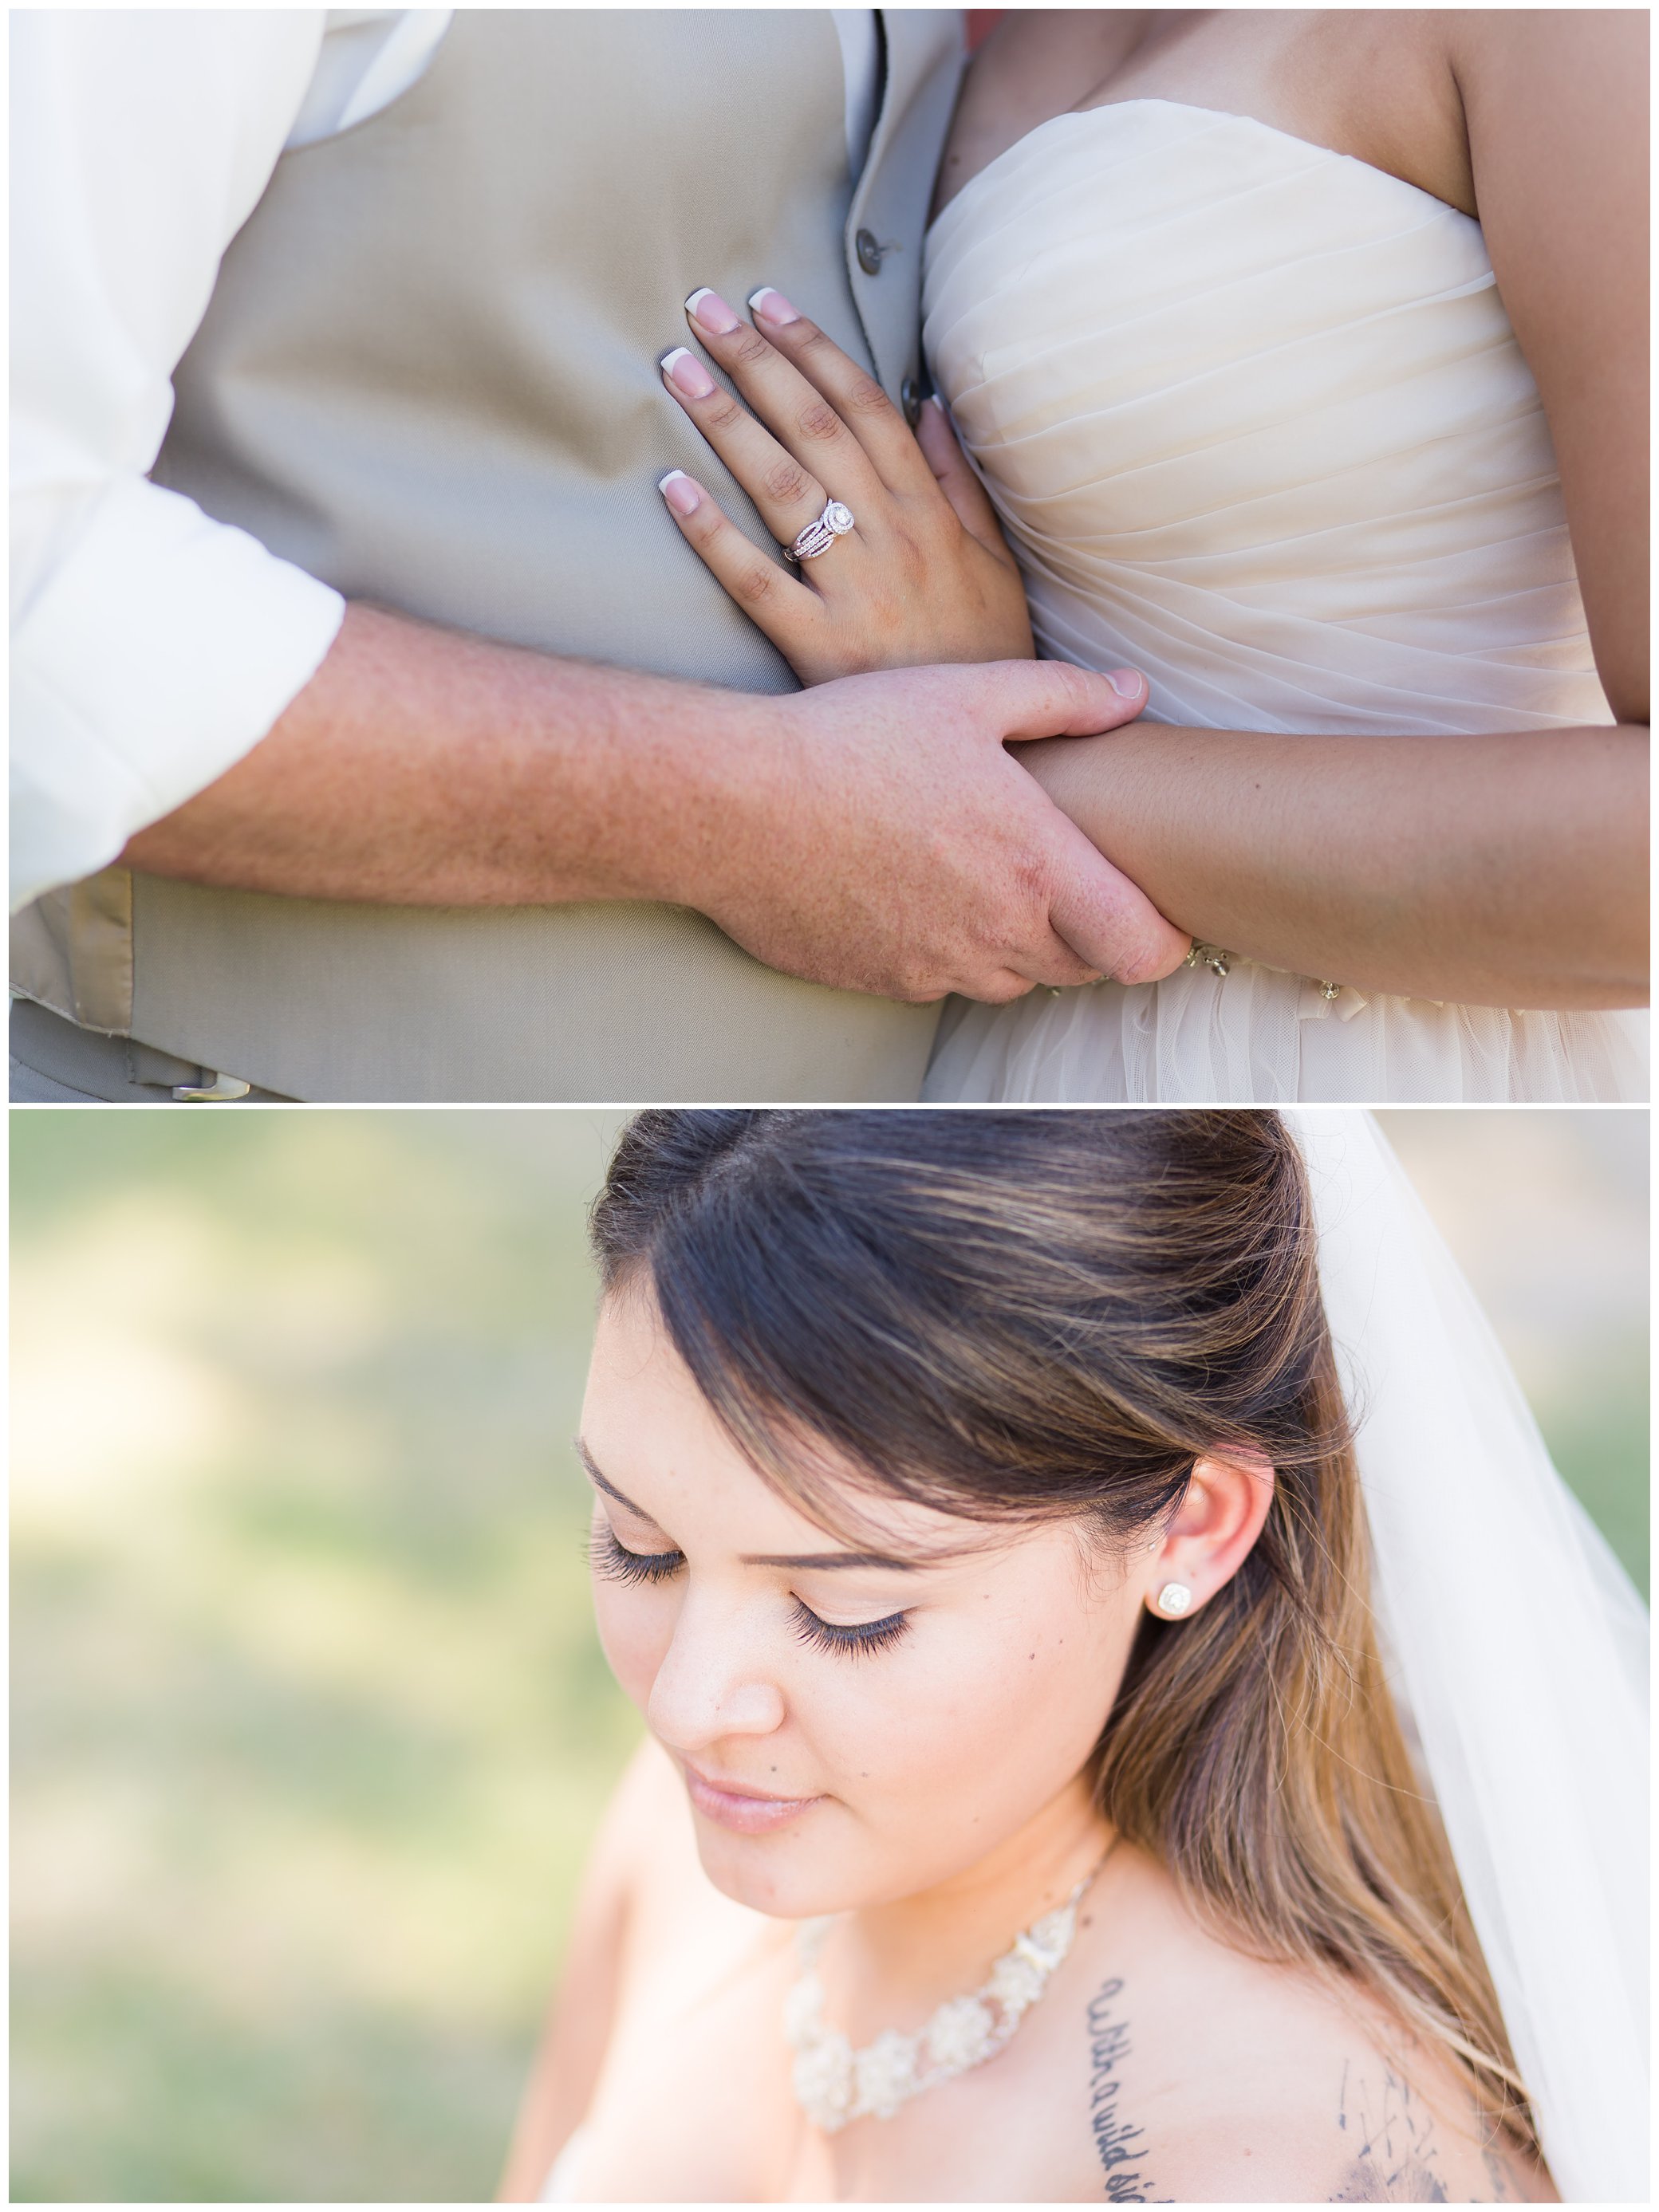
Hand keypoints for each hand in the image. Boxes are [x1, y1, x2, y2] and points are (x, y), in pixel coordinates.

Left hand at [656, 284, 1036, 684]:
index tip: (768, 302)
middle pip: (814, 431)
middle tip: (702, 308)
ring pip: (783, 489)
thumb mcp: (993, 564)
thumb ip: (958, 484)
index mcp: (929, 513)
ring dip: (725, 422)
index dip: (814, 350)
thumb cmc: (984, 653)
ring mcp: (854, 593)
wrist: (1000, 753)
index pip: (865, 409)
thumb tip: (928, 407)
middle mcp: (891, 540)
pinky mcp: (820, 648)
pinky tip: (671, 488)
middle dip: (756, 362)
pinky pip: (757, 582)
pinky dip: (713, 534)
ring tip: (675, 368)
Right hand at [687, 659, 1192, 1001]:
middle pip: (1082, 968)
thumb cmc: (850, 740)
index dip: (1163, 939)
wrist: (732, 805)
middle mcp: (996, 935)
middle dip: (1088, 932)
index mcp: (1035, 866)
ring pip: (1013, 980)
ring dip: (1018, 943)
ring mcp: (938, 969)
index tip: (1155, 911)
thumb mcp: (967, 696)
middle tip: (1066, 876)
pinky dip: (949, 950)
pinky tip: (916, 892)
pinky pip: (943, 981)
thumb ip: (1063, 699)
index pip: (1143, 951)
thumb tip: (1133, 693)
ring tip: (984, 876)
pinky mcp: (885, 984)